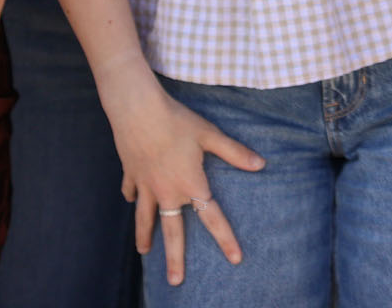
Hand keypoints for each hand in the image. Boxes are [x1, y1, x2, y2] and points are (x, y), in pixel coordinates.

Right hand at [103, 80, 263, 287]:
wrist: (137, 110)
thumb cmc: (178, 121)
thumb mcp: (210, 135)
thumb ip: (235, 153)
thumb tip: (260, 165)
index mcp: (190, 184)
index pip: (212, 218)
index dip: (226, 239)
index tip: (236, 258)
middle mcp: (167, 192)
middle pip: (173, 231)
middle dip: (175, 258)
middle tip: (176, 281)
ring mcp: (145, 186)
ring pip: (145, 218)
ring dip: (145, 236)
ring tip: (144, 252)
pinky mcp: (131, 174)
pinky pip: (131, 192)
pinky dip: (132, 197)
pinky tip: (131, 200)